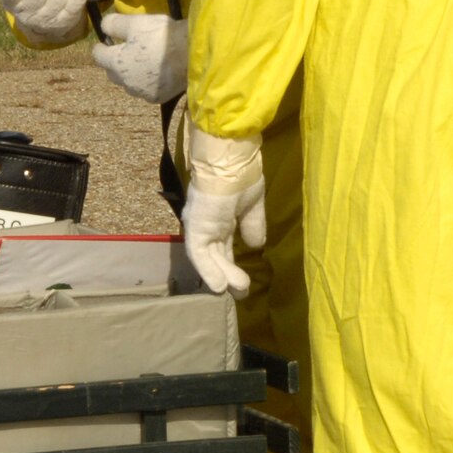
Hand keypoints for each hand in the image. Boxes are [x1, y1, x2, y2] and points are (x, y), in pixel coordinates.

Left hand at [91, 12, 188, 101]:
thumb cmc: (161, 36)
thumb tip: (104, 26)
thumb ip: (114, 24)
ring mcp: (141, 92)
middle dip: (115, 62)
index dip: (101, 47)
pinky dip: (147, 82)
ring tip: (143, 62)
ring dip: (131, 74)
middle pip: (112, 72)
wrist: (192, 55)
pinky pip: (145, 90)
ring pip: (128, 83)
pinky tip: (157, 73)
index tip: (106, 42)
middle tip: (126, 50)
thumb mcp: (135, 23)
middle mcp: (125, 82)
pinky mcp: (157, 98)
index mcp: (116, 63)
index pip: (98, 56)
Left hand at [181, 126, 264, 295]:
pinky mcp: (195, 227)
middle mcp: (206, 224)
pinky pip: (199, 253)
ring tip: (238, 292)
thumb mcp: (253, 204)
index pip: (223, 246)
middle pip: (216, 255)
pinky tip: (219, 287)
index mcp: (219, 218)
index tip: (242, 282)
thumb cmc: (242, 175)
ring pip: (209, 258)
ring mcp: (199, 226)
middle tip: (240, 294)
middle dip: (228, 275)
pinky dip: (209, 271)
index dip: (231, 264)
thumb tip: (257, 246)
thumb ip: (253, 225)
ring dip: (224, 275)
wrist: (231, 158)